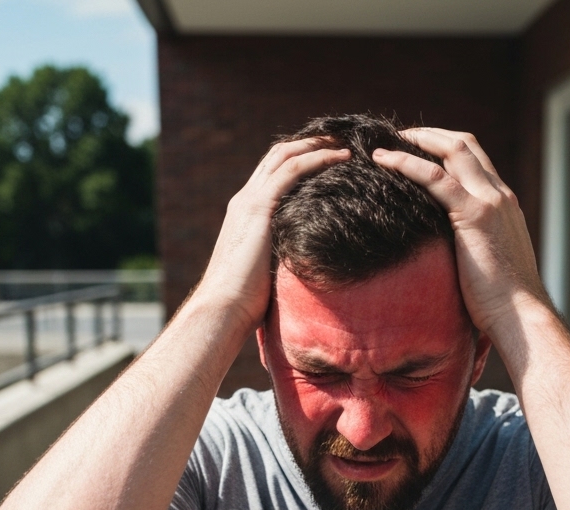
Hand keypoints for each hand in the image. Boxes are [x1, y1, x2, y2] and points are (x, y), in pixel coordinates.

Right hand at [193, 139, 349, 337]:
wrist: (223, 307)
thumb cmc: (244, 304)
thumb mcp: (268, 272)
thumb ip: (282, 258)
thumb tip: (306, 268)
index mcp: (245, 214)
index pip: (272, 174)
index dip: (299, 161)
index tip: (327, 158)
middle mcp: (245, 200)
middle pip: (278, 156)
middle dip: (309, 145)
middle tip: (340, 141)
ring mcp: (250, 201)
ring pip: (285, 156)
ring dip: (317, 145)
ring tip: (346, 143)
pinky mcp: (259, 208)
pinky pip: (292, 171)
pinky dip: (317, 159)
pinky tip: (341, 158)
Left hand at [372, 128, 548, 342]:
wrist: (520, 315)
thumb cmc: (502, 302)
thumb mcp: (488, 263)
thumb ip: (472, 246)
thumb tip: (446, 255)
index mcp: (503, 205)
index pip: (474, 161)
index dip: (445, 149)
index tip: (418, 151)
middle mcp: (499, 195)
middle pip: (465, 144)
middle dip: (430, 135)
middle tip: (399, 137)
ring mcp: (490, 201)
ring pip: (453, 150)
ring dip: (418, 140)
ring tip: (386, 143)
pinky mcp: (475, 215)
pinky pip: (435, 178)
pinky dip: (407, 163)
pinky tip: (383, 160)